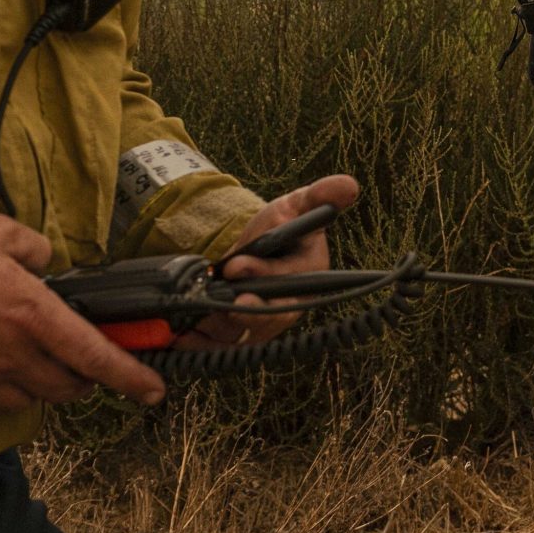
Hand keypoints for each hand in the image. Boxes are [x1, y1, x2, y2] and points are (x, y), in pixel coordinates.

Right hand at [0, 214, 165, 411]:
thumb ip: (33, 247)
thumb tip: (45, 262)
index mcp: (33, 316)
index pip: (95, 355)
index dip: (131, 375)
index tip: (154, 388)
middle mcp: (13, 356)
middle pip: (69, 386)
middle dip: (87, 379)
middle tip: (86, 363)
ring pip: (33, 398)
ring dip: (47, 385)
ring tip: (41, 362)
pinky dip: (9, 390)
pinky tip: (0, 369)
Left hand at [183, 174, 360, 350]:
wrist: (254, 249)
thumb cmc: (282, 224)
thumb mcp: (296, 204)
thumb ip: (319, 195)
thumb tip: (349, 186)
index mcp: (312, 272)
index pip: (292, 278)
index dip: (266, 274)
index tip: (236, 265)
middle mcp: (293, 303)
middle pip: (273, 316)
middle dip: (245, 312)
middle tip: (221, 305)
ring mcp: (268, 322)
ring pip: (245, 334)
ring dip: (219, 329)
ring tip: (194, 319)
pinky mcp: (244, 334)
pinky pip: (225, 346)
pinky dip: (204, 345)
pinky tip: (184, 337)